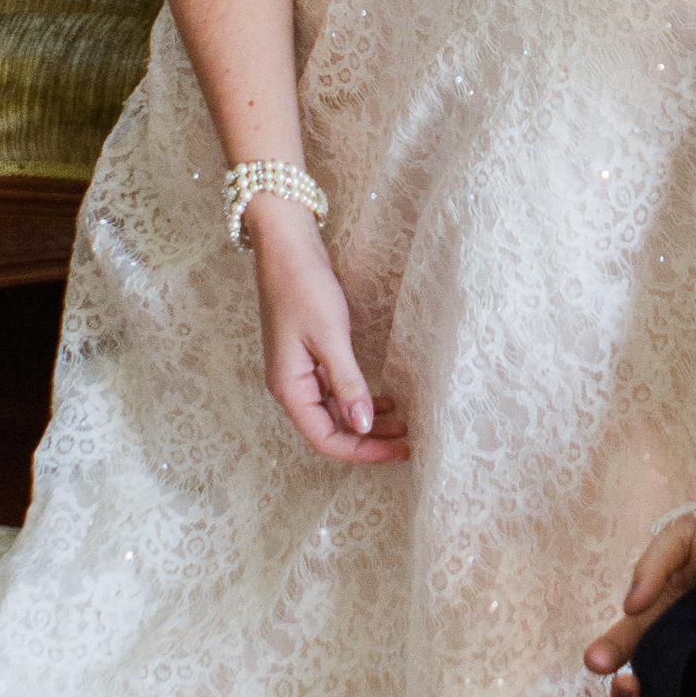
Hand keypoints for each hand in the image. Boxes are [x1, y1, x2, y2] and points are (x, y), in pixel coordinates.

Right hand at [247, 221, 408, 465]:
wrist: (286, 245)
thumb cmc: (304, 287)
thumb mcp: (330, 336)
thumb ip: (348, 383)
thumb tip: (364, 426)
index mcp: (289, 388)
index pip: (325, 440)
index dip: (363, 451)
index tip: (399, 451)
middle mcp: (291, 386)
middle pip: (330, 430)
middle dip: (368, 440)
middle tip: (408, 442)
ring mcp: (299, 371)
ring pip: (334, 412)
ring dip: (366, 421)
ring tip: (404, 424)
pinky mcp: (309, 355)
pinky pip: (335, 390)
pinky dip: (359, 399)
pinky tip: (385, 400)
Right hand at [585, 500, 695, 696]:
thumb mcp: (682, 539)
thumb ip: (654, 565)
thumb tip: (630, 605)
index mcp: (656, 619)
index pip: (623, 645)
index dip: (605, 656)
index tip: (596, 660)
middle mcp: (677, 651)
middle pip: (643, 687)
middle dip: (627, 696)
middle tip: (628, 687)